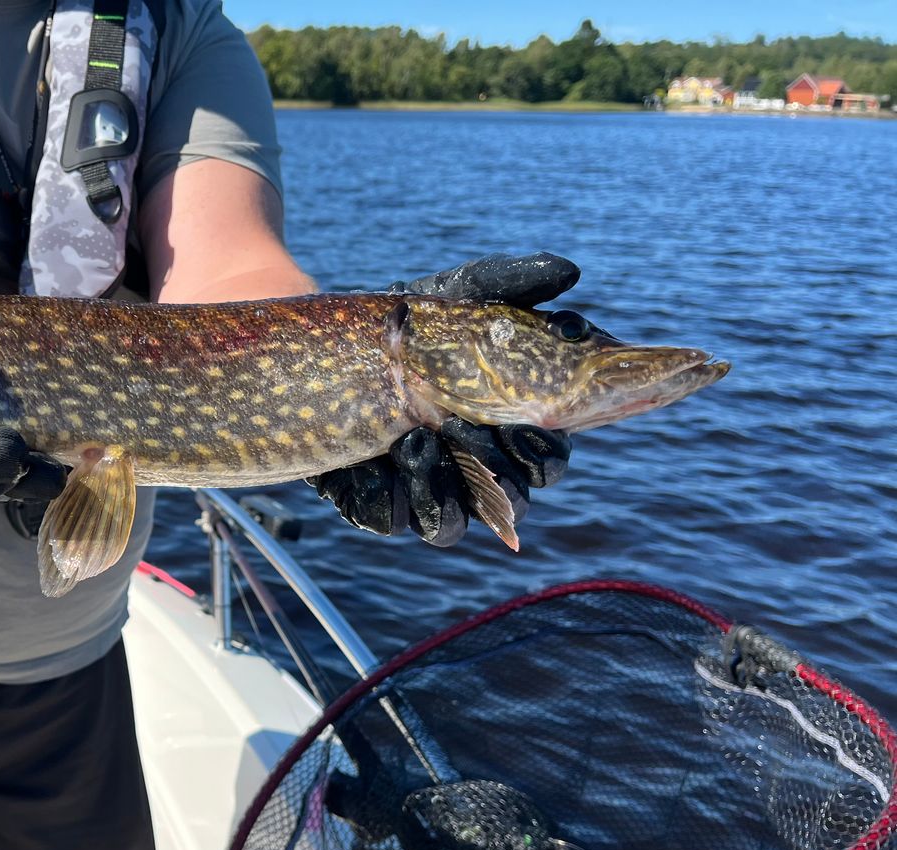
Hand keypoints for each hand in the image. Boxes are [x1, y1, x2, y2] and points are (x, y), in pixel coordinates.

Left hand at [307, 253, 576, 544]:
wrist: (336, 342)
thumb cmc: (414, 324)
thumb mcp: (458, 295)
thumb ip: (511, 285)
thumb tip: (567, 271)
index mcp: (508, 429)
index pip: (546, 460)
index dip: (543, 452)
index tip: (526, 422)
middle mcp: (473, 470)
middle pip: (508, 502)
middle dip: (492, 472)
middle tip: (462, 427)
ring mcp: (425, 491)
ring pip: (453, 523)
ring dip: (440, 487)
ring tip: (414, 439)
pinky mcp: (377, 502)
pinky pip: (393, 519)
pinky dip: (389, 494)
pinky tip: (379, 457)